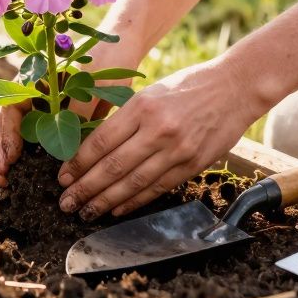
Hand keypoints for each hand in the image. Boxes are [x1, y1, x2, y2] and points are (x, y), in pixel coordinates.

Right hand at [0, 41, 139, 186]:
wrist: (123, 49)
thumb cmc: (107, 60)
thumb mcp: (93, 83)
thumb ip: (77, 110)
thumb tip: (65, 147)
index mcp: (36, 76)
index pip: (10, 105)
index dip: (8, 132)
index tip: (13, 155)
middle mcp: (32, 91)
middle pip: (3, 121)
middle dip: (0, 148)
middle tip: (3, 175)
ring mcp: (39, 105)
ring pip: (11, 131)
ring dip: (5, 155)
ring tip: (4, 180)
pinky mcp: (51, 120)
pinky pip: (31, 139)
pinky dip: (23, 156)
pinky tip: (19, 175)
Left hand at [55, 58, 265, 219]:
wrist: (234, 86)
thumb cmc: (188, 86)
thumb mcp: (150, 93)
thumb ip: (126, 119)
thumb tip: (93, 148)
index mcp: (141, 106)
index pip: (101, 141)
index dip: (79, 163)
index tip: (63, 177)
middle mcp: (157, 129)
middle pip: (113, 166)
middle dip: (85, 188)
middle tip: (66, 203)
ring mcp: (177, 149)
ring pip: (133, 183)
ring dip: (106, 201)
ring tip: (87, 211)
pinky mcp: (193, 164)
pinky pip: (157, 188)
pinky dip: (135, 202)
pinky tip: (117, 209)